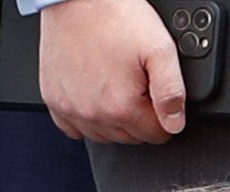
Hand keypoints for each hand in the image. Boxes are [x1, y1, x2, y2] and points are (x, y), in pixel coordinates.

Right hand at [37, 0, 185, 143]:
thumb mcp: (160, 49)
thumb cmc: (114, 16)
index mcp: (121, 107)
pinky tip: (93, 95)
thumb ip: (172, 92)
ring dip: (114, 119)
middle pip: (130, 137)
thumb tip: (175, 124)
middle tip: (136, 82)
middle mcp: (92, 113)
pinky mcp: (53, 99)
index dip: (163, 115)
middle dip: (139, 116)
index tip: (156, 92)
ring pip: (104, 135)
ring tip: (115, 84)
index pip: (156, 134)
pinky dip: (86, 117)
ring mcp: (70, 108)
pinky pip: (73, 127)